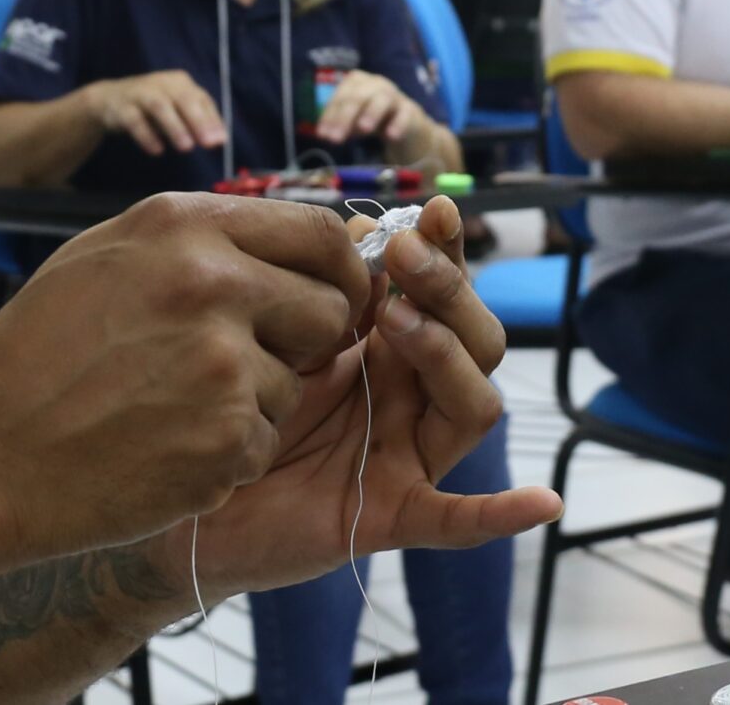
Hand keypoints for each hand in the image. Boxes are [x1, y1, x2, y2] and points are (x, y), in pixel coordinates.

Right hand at [0, 194, 374, 562]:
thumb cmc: (37, 354)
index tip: (336, 295)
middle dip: (309, 340)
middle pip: (329, 307)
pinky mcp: (225, 437)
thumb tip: (301, 238)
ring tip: (169, 407)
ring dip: (254, 401)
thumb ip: (202, 241)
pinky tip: (162, 446)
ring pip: (297, 382)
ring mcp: (222, 362)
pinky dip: (227, 452)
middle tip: (253, 362)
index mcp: (181, 225)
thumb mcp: (107, 257)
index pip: (315, 230)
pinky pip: (266, 440)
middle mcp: (211, 282)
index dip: (340, 268)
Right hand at [82, 69, 227, 155]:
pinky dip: (146, 135)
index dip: (212, 119)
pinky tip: (157, 151)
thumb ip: (198, 122)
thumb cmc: (151, 107)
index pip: (200, 99)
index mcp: (179, 82)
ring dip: (174, 127)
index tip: (220, 141)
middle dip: (197, 121)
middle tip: (209, 144)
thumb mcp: (175, 110)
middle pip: (183, 99)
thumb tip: (221, 140)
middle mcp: (161, 83)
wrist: (107, 100)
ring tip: (187, 147)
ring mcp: (140, 93)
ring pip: (159, 107)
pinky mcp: (121, 107)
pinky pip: (134, 120)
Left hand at [174, 196, 560, 597]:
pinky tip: (542, 501)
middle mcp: (412, 400)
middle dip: (446, 290)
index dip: (449, 253)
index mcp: (390, 352)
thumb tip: (361, 228)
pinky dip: (500, 511)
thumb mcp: (281, 335)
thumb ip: (324, 290)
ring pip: (473, 406)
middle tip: (401, 254)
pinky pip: (455, 519)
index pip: (444, 297)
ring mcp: (408, 457)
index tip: (436, 211)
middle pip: (476, 341)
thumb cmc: (236, 407)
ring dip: (446, 354)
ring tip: (396, 319)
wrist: (187, 497)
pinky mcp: (392, 516)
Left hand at [312, 71, 418, 146]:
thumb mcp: (351, 118)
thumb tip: (324, 134)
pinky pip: (404, 115)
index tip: (322, 135)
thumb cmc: (369, 114)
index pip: (340, 97)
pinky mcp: (409, 109)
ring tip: (363, 129)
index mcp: (356, 81)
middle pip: (358, 97)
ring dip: (372, 113)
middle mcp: (374, 83)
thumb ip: (338, 123)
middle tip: (335, 139)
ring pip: (382, 100)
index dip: (330, 116)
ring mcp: (393, 94)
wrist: (403, 119)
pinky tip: (391, 136)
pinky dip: (398, 124)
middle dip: (345, 118)